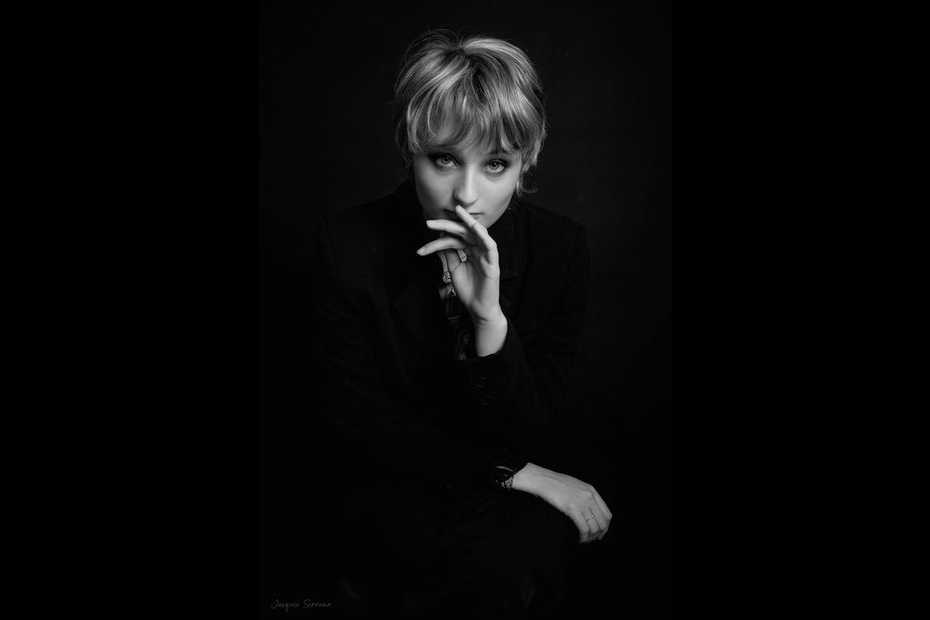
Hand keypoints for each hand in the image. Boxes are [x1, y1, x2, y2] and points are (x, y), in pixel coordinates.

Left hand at [415, 205, 502, 324]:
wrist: (477, 308)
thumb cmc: (468, 290)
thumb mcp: (454, 269)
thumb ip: (449, 255)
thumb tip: (439, 240)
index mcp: (470, 251)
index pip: (454, 238)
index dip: (438, 238)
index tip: (422, 246)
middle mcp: (478, 250)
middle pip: (464, 232)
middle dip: (447, 225)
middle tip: (429, 222)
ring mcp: (486, 255)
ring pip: (478, 233)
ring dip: (468, 222)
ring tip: (457, 211)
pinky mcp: (493, 263)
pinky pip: (491, 246)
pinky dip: (484, 235)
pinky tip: (475, 227)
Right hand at [511, 462, 612, 543]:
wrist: (544, 480)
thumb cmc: (556, 483)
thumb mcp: (576, 485)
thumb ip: (585, 495)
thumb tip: (589, 510)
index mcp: (592, 491)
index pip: (607, 513)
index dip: (605, 526)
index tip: (601, 532)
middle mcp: (590, 497)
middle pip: (603, 522)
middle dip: (600, 534)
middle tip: (593, 539)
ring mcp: (582, 503)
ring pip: (595, 527)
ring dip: (591, 537)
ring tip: (585, 539)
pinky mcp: (572, 509)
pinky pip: (584, 528)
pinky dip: (584, 536)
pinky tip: (579, 538)